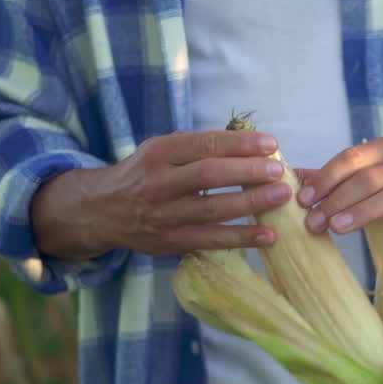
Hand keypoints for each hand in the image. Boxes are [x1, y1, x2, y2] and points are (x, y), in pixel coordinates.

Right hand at [32, 130, 292, 258]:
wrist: (101, 211)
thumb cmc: (143, 174)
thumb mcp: (160, 150)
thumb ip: (196, 146)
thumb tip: (246, 141)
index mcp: (159, 153)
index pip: (203, 145)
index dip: (238, 144)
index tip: (270, 144)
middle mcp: (159, 183)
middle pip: (207, 176)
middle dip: (247, 172)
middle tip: (279, 170)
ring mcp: (163, 215)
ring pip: (211, 210)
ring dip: (250, 204)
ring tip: (281, 197)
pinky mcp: (170, 242)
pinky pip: (209, 240)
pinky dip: (240, 239)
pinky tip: (267, 236)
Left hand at [295, 136, 382, 242]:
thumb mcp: (376, 172)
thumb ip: (338, 176)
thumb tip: (293, 177)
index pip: (353, 157)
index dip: (326, 177)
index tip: (303, 199)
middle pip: (370, 178)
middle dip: (338, 200)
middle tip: (313, 222)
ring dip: (365, 211)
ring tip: (338, 228)